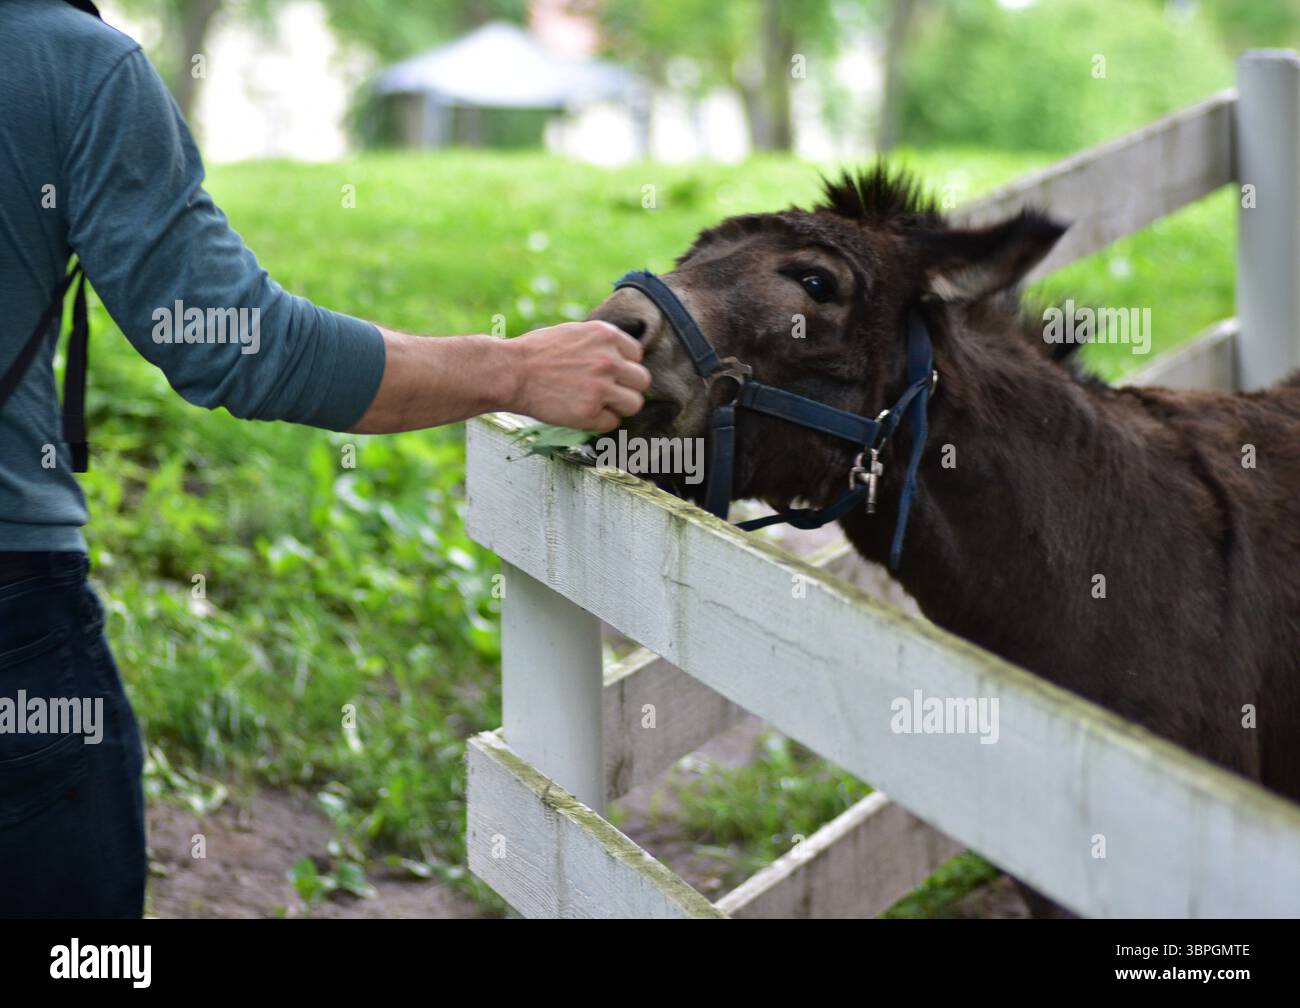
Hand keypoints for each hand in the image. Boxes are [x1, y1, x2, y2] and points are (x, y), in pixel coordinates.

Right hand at [504, 321, 650, 431]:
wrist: (510, 372)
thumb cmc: (535, 352)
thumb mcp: (574, 333)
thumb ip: (600, 344)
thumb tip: (620, 358)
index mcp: (606, 335)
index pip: (636, 354)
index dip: (623, 366)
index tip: (608, 373)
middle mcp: (609, 359)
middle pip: (642, 380)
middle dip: (627, 387)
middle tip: (608, 392)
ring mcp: (601, 387)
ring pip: (634, 404)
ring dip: (618, 407)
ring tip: (598, 405)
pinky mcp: (590, 412)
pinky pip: (612, 423)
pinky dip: (600, 422)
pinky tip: (582, 414)